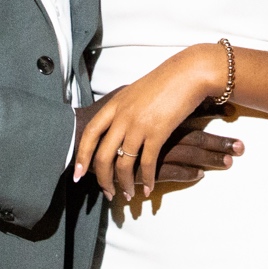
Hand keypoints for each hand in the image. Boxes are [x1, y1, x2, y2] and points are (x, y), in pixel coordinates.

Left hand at [72, 46, 237, 198]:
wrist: (189, 73)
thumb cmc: (166, 81)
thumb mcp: (136, 92)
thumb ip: (125, 108)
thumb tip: (119, 126)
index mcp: (115, 104)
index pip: (90, 133)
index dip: (82, 155)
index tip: (78, 173)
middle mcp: (122, 116)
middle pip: (103, 155)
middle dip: (102, 179)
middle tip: (107, 193)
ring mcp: (138, 125)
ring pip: (123, 164)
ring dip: (125, 184)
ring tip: (127, 195)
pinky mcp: (157, 132)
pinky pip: (147, 163)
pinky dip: (147, 179)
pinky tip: (150, 189)